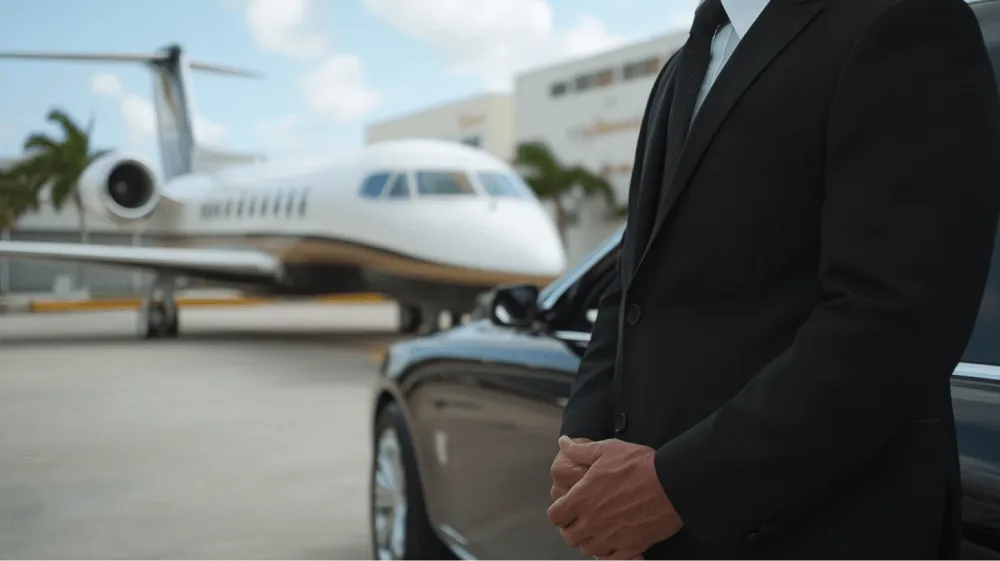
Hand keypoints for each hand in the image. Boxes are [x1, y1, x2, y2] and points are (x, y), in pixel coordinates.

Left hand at [547, 437, 681, 560]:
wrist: (671, 482)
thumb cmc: (638, 464)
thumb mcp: (606, 449)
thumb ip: (580, 451)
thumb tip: (563, 443)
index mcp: (582, 498)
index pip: (555, 516)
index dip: (560, 511)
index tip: (569, 507)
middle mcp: (592, 521)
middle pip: (570, 536)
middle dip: (573, 528)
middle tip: (584, 519)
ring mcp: (611, 537)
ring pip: (588, 549)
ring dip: (591, 541)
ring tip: (600, 530)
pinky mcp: (631, 547)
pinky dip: (610, 555)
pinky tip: (617, 543)